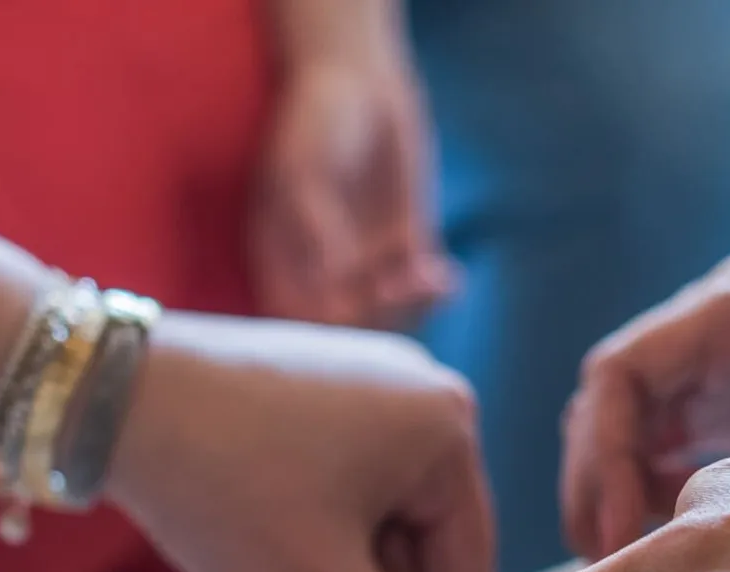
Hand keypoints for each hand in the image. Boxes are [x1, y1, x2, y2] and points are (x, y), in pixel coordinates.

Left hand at [111, 312, 492, 571]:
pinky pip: (345, 472)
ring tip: (265, 548)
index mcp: (455, 429)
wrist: (106, 394)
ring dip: (335, 555)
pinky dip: (310, 511)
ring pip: (381, 514)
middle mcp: (430, 387)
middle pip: (425, 544)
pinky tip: (253, 509)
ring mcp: (374, 370)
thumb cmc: (228, 494)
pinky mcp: (323, 371)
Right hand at [251, 51, 455, 330]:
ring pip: (391, 314)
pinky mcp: (407, 249)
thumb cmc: (315, 121)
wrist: (360, 84)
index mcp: (282, 259)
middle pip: (348, 327)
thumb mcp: (303, 168)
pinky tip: (448, 276)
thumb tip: (334, 276)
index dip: (319, 329)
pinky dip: (439, 291)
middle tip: (396, 287)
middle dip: (374, 318)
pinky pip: (424, 288)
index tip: (345, 307)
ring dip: (413, 308)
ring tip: (429, 278)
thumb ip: (315, 223)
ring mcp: (367, 264)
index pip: (296, 320)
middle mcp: (323, 271)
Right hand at [561, 254, 729, 559]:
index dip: (600, 455)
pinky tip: (662, 557)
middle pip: (612, 400)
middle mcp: (721, 323)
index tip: (610, 531)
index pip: (619, 372)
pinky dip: (654, 499)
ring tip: (622, 571)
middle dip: (596, 481)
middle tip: (600, 564)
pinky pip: (671, 448)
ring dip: (618, 494)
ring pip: (634, 427)